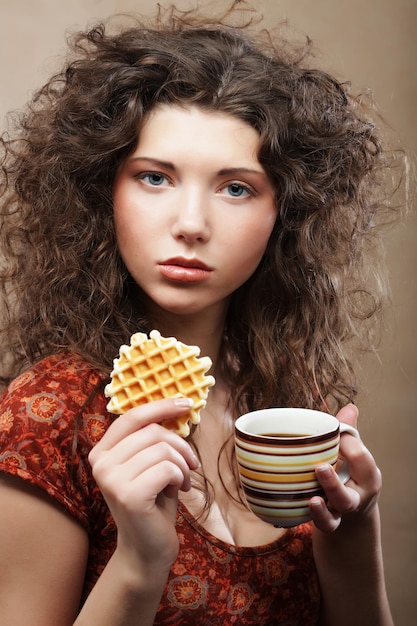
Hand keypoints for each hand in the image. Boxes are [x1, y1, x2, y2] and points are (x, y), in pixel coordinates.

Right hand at [88, 398, 198, 573]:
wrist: (148, 549)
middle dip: (180, 446)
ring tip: (182, 481)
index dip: (161, 406)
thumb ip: (153, 439)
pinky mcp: (128, 495)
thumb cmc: (154, 502)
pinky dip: (180, 477)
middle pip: (153, 432)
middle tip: (190, 465)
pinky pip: (168, 468)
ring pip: (163, 449)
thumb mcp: (150, 464)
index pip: (132, 416)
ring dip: (182, 465)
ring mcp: (111, 479)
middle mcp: (100, 463)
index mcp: (102, 451)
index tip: (186, 402)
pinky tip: (178, 491)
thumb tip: (176, 405)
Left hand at [309, 404, 381, 532]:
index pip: (362, 460)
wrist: (351, 511)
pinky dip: (311, 518)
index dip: (349, 446)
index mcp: (366, 476)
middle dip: (334, 484)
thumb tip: (350, 408)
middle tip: (320, 468)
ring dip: (322, 510)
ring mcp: (339, 514)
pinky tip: (301, 505)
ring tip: (312, 499)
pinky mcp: (325, 523)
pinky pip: (319, 525)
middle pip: (348, 497)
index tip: (339, 434)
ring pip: (333, 517)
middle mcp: (355, 498)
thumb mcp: (353, 455)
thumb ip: (349, 433)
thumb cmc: (349, 473)